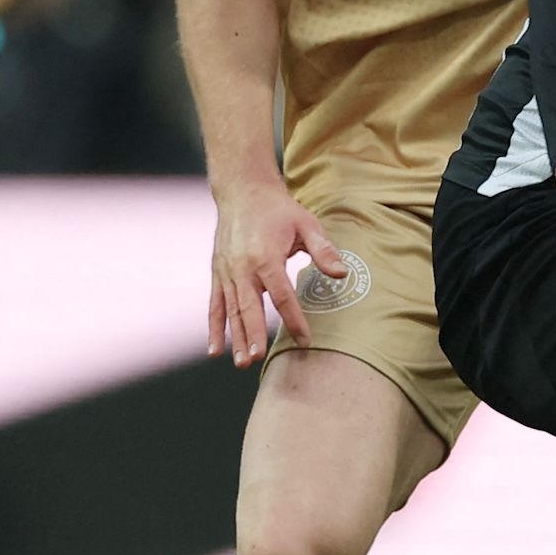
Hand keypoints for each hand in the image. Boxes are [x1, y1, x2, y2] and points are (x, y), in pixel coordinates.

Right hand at [208, 182, 342, 366]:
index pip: (281, 295)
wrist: (242, 191)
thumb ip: (324, 250)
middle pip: (249, 307)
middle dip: (253, 335)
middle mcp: (241, 267)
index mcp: (265, 257)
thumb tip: (342, 274)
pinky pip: (215, 305)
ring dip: (235, 337)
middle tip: (256, 359)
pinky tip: (215, 350)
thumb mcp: (307, 224)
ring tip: (241, 363)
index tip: (305, 339)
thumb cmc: (279, 210)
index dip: (294, 318)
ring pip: (230, 310)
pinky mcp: (217, 273)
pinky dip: (213, 327)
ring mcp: (226, 271)